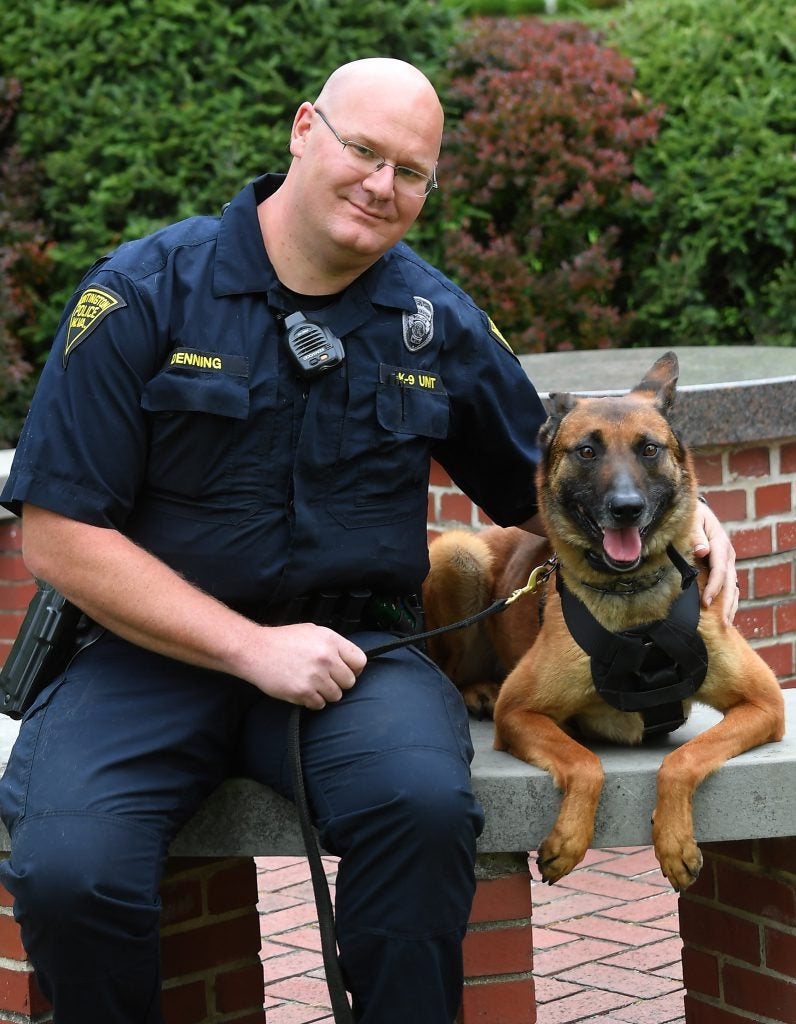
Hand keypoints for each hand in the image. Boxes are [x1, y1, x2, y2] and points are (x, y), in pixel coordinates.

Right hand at [247, 623, 366, 708]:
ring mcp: (315, 676)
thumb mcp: (312, 632)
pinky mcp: (303, 692)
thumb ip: (333, 644)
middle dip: (338, 682)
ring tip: (311, 684)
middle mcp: (326, 658)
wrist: (254, 650)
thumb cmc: (282, 640)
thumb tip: (349, 660)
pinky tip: (302, 691)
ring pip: (336, 696)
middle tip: (324, 679)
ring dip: (325, 693)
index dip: (354, 669)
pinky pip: (319, 705)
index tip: (346, 671)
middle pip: (350, 681)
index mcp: (331, 640)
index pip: (360, 661)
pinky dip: (312, 701)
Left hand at [692, 501, 737, 623]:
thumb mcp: (693, 520)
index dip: (713, 587)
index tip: (705, 603)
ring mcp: (728, 561)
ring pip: (732, 586)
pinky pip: (730, 586)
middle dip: (725, 603)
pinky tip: (726, 614)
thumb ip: (696, 535)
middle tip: (721, 623)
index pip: (719, 570)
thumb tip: (702, 552)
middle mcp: (727, 554)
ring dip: (730, 605)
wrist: (698, 512)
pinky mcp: (725, 566)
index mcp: (720, 543)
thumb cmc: (692, 516)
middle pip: (729, 582)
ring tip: (726, 623)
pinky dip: (729, 600)